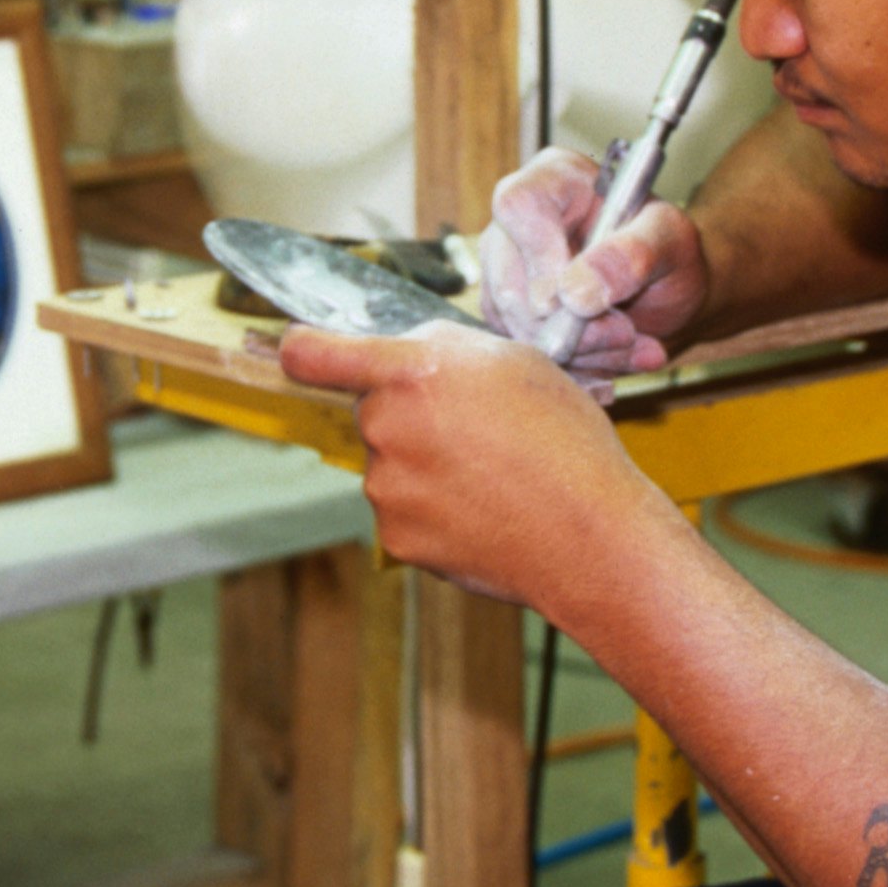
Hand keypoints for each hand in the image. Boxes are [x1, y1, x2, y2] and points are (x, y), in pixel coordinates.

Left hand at [277, 321, 663, 609]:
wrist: (587, 535)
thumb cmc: (563, 441)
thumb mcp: (515, 359)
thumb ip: (446, 348)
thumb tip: (412, 351)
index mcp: (411, 372)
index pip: (312, 354)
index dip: (301, 348)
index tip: (299, 351)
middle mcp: (386, 428)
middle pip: (373, 411)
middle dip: (410, 414)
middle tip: (475, 429)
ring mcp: (387, 487)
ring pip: (391, 462)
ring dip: (425, 464)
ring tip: (492, 475)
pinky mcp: (396, 538)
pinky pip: (402, 511)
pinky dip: (434, 510)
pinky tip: (483, 510)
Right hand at [477, 147, 713, 387]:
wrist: (669, 292)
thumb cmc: (672, 253)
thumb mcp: (673, 243)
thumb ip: (633, 256)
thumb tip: (575, 293)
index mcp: (557, 178)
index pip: (520, 204)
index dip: (539, 255)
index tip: (573, 300)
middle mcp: (521, 220)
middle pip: (508, 276)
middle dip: (568, 323)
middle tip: (626, 333)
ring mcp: (508, 267)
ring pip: (514, 322)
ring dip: (578, 350)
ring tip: (631, 344)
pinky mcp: (509, 312)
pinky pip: (524, 350)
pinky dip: (573, 366)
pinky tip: (610, 360)